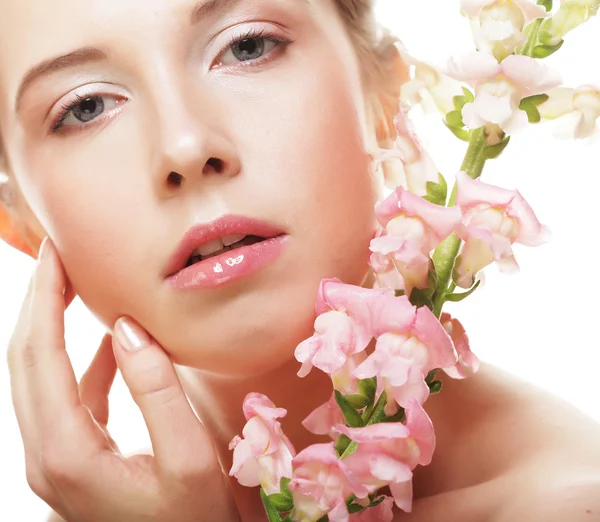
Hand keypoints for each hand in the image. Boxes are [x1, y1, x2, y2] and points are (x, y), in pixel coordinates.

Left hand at [6, 238, 240, 521]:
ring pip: (39, 377)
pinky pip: (67, 397)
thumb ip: (156, 390)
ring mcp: (55, 459)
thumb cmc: (193, 520)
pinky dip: (82, 360)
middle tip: (62, 254)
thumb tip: (124, 327)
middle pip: (25, 362)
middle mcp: (46, 454)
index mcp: (66, 453)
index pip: (39, 356)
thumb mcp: (187, 457)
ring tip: (77, 284)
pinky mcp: (73, 458)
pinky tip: (108, 340)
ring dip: (54, 326)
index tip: (56, 251)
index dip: (44, 298)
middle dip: (40, 302)